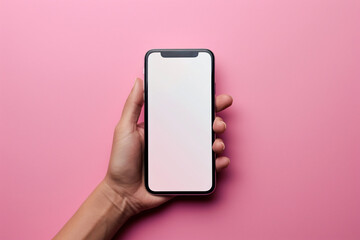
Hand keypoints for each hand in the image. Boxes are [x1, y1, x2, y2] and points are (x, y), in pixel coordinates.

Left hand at [104, 78, 232, 214]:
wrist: (123, 193)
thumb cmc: (121, 161)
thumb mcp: (124, 129)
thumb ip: (132, 105)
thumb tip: (139, 81)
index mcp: (165, 126)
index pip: (187, 110)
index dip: (204, 102)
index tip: (216, 95)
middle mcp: (177, 140)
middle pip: (203, 126)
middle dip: (217, 121)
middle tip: (218, 123)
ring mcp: (183, 157)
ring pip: (208, 146)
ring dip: (218, 142)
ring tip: (216, 144)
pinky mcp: (187, 174)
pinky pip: (208, 168)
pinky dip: (219, 164)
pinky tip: (221, 161)